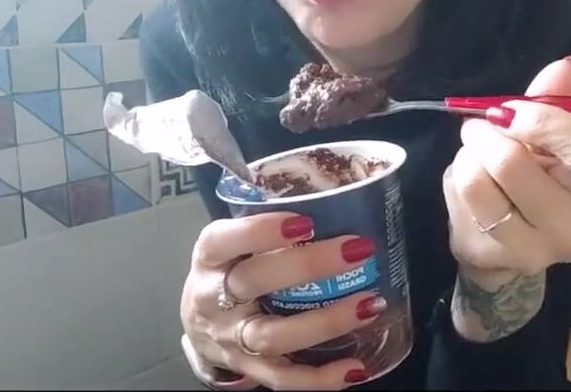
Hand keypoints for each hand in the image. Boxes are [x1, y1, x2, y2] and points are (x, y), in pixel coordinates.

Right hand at [180, 212, 382, 389]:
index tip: (305, 221)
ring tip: (370, 304)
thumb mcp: (235, 242)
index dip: (259, 231)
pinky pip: (283, 379)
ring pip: (273, 335)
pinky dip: (320, 379)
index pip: (223, 240)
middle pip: (253, 282)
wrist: (200, 325)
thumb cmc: (230, 270)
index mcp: (210, 258)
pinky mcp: (249, 369)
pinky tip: (355, 368)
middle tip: (358, 250)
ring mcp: (231, 338)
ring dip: (326, 322)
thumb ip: (271, 224)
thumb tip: (341, 197)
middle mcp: (213, 299)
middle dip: (307, 266)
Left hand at [443, 56, 570, 339]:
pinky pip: (459, 200)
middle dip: (486, 133)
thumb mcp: (549, 139)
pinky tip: (468, 184)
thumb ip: (554, 101)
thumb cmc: (536, 180)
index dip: (543, 119)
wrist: (506, 248)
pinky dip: (457, 178)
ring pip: (477, 180)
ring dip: (467, 155)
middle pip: (513, 164)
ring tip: (474, 155)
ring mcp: (531, 250)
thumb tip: (566, 65)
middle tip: (479, 127)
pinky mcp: (490, 257)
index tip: (511, 110)